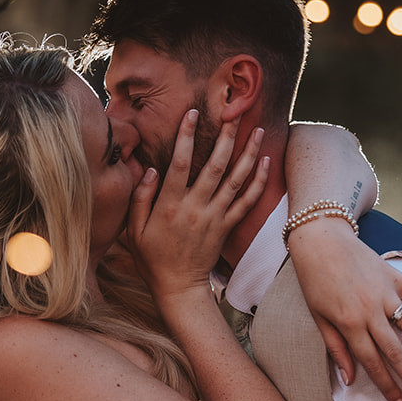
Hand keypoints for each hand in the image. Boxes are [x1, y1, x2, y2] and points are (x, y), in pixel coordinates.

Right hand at [126, 109, 267, 301]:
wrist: (178, 288)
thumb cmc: (151, 258)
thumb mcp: (134, 230)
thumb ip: (140, 198)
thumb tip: (150, 169)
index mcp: (169, 205)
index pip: (178, 163)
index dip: (185, 135)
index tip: (191, 113)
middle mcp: (195, 208)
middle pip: (214, 166)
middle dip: (225, 137)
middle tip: (233, 114)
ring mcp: (214, 217)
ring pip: (235, 180)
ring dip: (248, 153)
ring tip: (257, 130)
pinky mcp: (227, 227)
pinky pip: (247, 202)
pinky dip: (259, 181)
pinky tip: (266, 162)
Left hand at [287, 214, 401, 400]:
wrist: (320, 240)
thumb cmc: (315, 281)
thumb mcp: (318, 317)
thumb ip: (336, 348)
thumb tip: (349, 379)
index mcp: (350, 323)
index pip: (372, 363)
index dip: (388, 387)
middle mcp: (371, 311)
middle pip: (396, 352)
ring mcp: (387, 293)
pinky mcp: (396, 276)